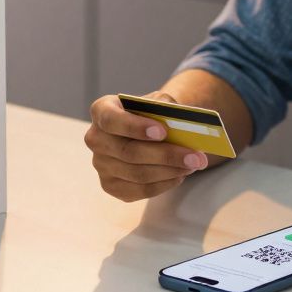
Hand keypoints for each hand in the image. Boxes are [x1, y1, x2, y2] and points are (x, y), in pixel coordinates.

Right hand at [85, 91, 209, 201]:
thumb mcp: (157, 102)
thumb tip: (179, 124)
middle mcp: (95, 138)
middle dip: (166, 155)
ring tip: (193, 164)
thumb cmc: (151, 114)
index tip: (162, 132)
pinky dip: (164, 184)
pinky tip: (179, 175)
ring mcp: (100, 164)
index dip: (135, 127)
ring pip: (137, 174)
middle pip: (129, 152)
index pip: (111, 120)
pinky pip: (139, 190)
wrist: (147, 129)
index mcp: (101, 110)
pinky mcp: (110, 185)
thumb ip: (164, 108)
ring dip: (170, 171)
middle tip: (195, 156)